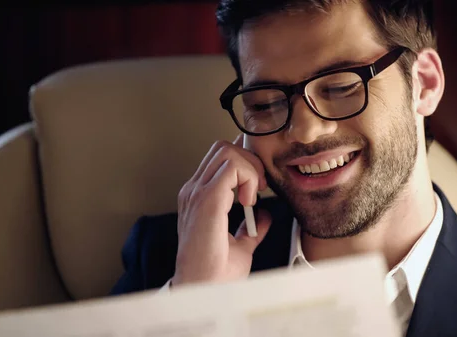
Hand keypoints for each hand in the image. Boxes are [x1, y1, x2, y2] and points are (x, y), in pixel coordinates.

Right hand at [172, 134, 272, 285]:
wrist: (203, 291)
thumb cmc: (214, 274)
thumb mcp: (240, 246)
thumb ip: (249, 228)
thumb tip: (262, 216)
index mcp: (198, 198)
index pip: (220, 159)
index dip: (245, 163)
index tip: (259, 187)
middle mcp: (194, 191)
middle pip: (223, 148)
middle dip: (249, 161)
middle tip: (259, 188)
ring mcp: (197, 193)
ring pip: (226, 151)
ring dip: (249, 168)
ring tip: (254, 194)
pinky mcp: (206, 200)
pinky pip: (231, 168)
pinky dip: (247, 177)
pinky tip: (250, 200)